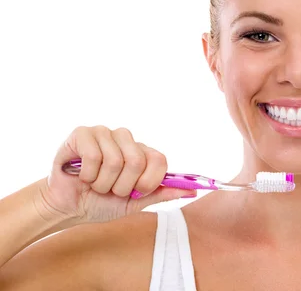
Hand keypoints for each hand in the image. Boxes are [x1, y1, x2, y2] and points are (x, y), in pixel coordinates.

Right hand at [36, 126, 195, 224]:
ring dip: (103, 183)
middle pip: (137, 161)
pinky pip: (94, 156)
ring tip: (95, 184)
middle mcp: (126, 138)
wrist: (68, 206)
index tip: (136, 192)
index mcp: (142, 152)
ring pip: (115, 161)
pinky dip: (87, 175)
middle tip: (111, 190)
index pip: (160, 159)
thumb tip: (193, 190)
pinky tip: (81, 175)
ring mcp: (104, 133)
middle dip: (123, 186)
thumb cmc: (101, 202)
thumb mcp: (136, 202)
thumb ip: (162, 193)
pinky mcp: (82, 133)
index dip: (149, 181)